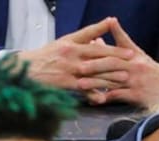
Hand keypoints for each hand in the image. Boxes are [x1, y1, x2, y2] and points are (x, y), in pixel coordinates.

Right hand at [16, 17, 133, 90]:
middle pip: (97, 58)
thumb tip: (108, 24)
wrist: (27, 68)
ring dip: (110, 77)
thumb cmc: (49, 55)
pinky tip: (103, 97)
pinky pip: (82, 89)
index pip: (96, 44)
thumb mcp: (66, 41)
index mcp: (71, 44)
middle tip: (132, 62)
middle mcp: (71, 56)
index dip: (114, 48)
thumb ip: (87, 34)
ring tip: (124, 78)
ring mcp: (68, 70)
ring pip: (93, 74)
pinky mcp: (64, 84)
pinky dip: (93, 94)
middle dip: (116, 60)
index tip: (130, 51)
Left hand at [76, 18, 158, 106]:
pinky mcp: (136, 96)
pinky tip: (94, 100)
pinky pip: (118, 97)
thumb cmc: (150, 71)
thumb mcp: (138, 55)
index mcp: (134, 56)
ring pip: (113, 81)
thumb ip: (119, 44)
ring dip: (96, 83)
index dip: (102, 48)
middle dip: (95, 65)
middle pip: (113, 65)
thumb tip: (98, 37)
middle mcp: (135, 67)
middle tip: (80, 67)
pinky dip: (105, 98)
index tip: (88, 45)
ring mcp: (135, 82)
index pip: (117, 49)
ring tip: (81, 84)